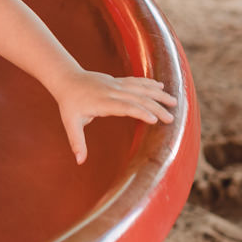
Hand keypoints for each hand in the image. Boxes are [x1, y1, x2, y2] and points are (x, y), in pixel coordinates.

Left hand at [52, 70, 176, 164]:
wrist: (66, 79)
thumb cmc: (69, 104)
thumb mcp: (70, 123)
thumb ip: (76, 142)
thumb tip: (79, 161)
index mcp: (101, 102)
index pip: (124, 106)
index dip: (140, 112)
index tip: (154, 120)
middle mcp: (111, 91)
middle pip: (137, 98)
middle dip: (155, 107)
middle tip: (171, 119)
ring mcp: (115, 84)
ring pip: (140, 88)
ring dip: (157, 95)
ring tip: (174, 102)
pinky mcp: (117, 81)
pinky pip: (136, 81)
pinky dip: (149, 84)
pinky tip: (161, 88)